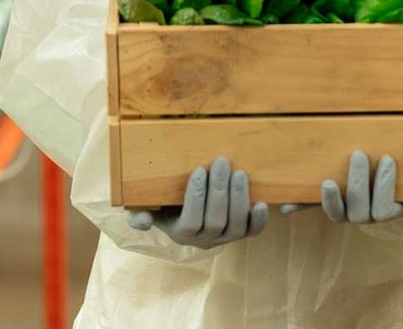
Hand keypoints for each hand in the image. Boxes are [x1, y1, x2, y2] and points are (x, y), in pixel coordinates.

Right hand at [127, 156, 268, 246]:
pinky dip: (259, 220)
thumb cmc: (167, 205)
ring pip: (236, 226)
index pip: (190, 221)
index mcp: (182, 234)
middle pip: (215, 221)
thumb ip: (140, 214)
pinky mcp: (242, 234)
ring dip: (239, 199)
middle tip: (221, 162)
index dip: (195, 197)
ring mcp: (225, 238)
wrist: (187, 214)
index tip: (198, 170)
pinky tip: (262, 203)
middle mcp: (205, 240)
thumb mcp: (151, 208)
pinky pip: (253, 232)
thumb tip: (140, 221)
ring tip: (239, 173)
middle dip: (219, 190)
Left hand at [292, 151, 402, 222]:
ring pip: (337, 213)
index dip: (385, 187)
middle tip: (360, 154)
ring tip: (327, 181)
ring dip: (331, 201)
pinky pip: (311, 206)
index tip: (388, 158)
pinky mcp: (328, 196)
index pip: (385, 209)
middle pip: (360, 213)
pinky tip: (287, 207)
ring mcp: (346, 205)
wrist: (388, 146)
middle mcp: (366, 211)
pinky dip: (300, 206)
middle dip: (359, 184)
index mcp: (390, 206)